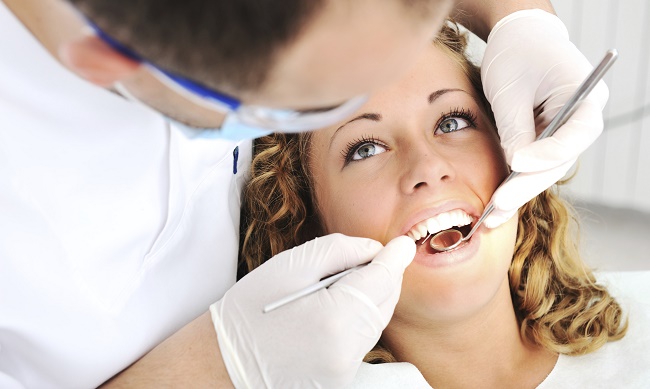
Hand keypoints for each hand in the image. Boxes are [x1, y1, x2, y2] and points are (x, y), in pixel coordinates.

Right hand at [210, 234, 415, 387]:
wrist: (223, 362)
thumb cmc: (249, 310)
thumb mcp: (289, 266)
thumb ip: (340, 251)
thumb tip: (376, 250)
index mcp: (332, 319)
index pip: (381, 282)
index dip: (394, 259)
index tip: (403, 245)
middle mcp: (345, 352)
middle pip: (383, 304)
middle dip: (384, 278)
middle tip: (371, 258)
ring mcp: (344, 373)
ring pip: (375, 324)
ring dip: (372, 299)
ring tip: (345, 283)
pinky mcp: (340, 382)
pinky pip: (362, 342)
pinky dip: (359, 320)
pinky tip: (338, 308)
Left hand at [480, 9, 607, 227]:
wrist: (518, 38)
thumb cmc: (515, 54)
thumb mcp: (509, 89)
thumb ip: (514, 128)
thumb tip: (515, 167)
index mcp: (585, 95)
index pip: (575, 134)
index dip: (547, 154)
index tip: (517, 164)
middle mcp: (583, 117)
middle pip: (559, 160)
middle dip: (526, 184)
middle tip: (498, 204)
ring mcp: (566, 130)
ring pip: (546, 168)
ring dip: (519, 192)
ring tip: (491, 216)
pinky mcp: (548, 139)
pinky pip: (535, 164)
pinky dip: (515, 182)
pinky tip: (495, 205)